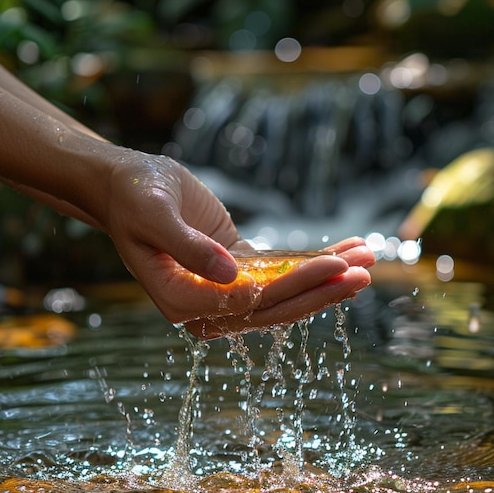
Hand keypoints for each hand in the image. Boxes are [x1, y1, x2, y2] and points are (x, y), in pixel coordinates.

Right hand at [103, 153, 373, 336]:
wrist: (126, 185)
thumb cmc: (134, 195)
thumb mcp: (153, 213)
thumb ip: (187, 247)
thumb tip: (228, 275)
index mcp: (179, 300)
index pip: (247, 301)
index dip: (293, 285)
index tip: (333, 266)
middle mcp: (203, 306)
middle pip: (273, 306)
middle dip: (321, 291)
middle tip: (364, 273)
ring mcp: (221, 292)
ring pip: (282, 294)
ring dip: (325, 280)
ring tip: (367, 259)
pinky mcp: (237, 271)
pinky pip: (278, 272)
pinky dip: (311, 262)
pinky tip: (346, 250)